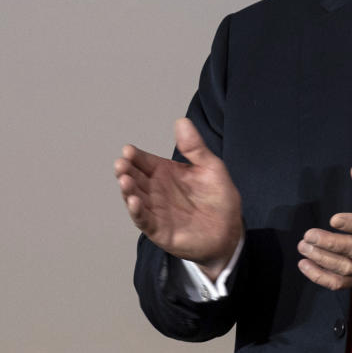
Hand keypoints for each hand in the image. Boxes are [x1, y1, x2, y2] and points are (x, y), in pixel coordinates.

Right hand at [114, 118, 243, 279]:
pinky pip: (144, 220)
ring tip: (125, 180)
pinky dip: (137, 211)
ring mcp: (156, 210)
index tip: (128, 150)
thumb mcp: (211, 167)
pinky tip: (133, 201)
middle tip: (122, 163)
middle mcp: (156, 190)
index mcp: (166, 173)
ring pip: (135, 198)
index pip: (145, 162)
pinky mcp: (159, 229)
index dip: (136, 156)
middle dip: (126, 171)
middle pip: (135, 178)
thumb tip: (181, 121)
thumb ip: (195, 147)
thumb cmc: (219, 198)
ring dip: (128, 189)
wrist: (229, 230)